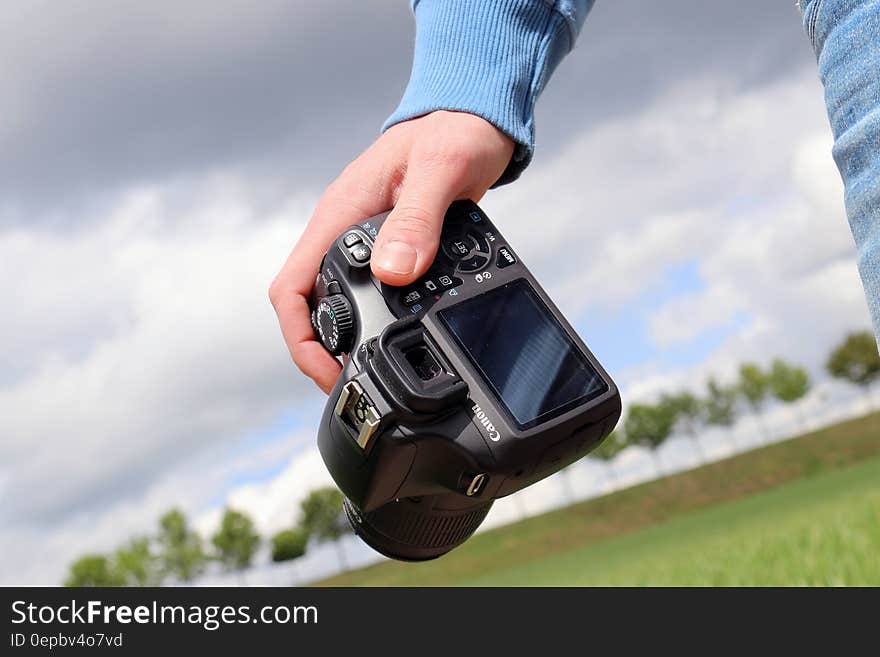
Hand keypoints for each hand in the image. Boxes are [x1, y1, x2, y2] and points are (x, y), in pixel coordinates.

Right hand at [269, 111, 514, 392]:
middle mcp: (345, 230)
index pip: (291, 285)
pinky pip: (371, 292)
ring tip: (374, 371)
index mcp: (340, 214)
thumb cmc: (456, 132)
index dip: (300, 336)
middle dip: (322, 351)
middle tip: (354, 384)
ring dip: (348, 339)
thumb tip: (394, 273)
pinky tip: (400, 336)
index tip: (327, 370)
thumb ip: (418, 219)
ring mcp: (367, 241)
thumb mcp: (441, 170)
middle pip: (309, 304)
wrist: (473, 118)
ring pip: (339, 301)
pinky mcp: (391, 247)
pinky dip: (378, 320)